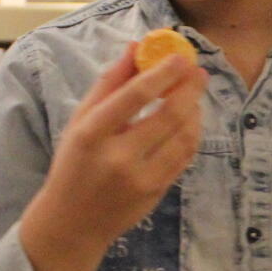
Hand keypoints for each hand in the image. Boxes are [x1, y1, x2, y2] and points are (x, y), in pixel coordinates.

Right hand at [20, 44, 207, 270]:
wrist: (72, 222)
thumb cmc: (74, 164)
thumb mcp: (80, 121)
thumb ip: (108, 84)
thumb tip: (136, 47)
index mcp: (92, 134)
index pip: (135, 96)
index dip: (163, 73)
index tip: (180, 56)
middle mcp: (119, 157)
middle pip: (168, 115)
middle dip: (189, 89)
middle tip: (199, 72)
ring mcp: (142, 178)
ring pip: (183, 136)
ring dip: (195, 110)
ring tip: (194, 94)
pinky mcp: (157, 192)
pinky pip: (184, 156)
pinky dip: (192, 134)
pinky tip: (190, 120)